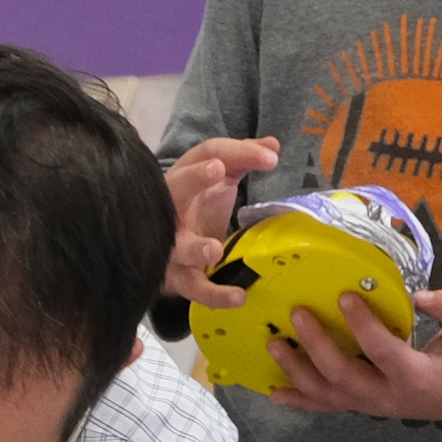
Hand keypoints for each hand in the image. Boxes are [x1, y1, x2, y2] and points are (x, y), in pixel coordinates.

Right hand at [163, 135, 277, 304]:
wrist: (167, 249)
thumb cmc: (197, 206)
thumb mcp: (220, 181)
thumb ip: (243, 160)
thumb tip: (273, 145)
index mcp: (185, 178)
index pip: (206, 154)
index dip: (236, 152)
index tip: (270, 157)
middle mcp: (171, 207)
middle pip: (175, 188)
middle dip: (193, 179)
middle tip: (217, 170)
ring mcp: (170, 244)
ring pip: (176, 246)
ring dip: (193, 248)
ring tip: (213, 251)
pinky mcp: (176, 277)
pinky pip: (192, 287)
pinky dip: (214, 294)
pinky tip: (238, 296)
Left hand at [266, 286, 441, 421]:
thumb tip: (419, 296)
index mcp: (414, 376)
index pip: (382, 351)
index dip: (362, 325)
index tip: (344, 296)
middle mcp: (386, 396)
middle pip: (342, 375)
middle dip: (316, 345)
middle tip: (297, 314)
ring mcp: (370, 405)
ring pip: (327, 394)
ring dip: (297, 371)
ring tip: (274, 344)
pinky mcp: (363, 407)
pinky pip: (326, 406)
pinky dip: (300, 400)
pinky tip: (274, 392)